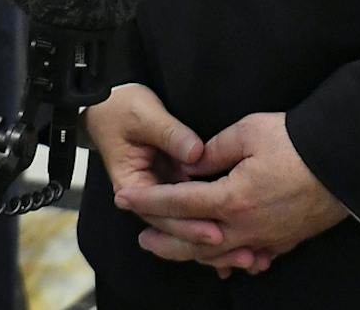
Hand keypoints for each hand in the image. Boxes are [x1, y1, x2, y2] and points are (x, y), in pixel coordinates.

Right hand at [86, 85, 231, 254]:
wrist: (109, 103)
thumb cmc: (122, 108)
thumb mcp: (144, 116)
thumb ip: (171, 134)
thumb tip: (197, 154)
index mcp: (131, 185)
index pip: (161, 215)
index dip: (189, 226)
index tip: (215, 233)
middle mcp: (147, 196)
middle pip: (178, 227)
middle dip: (209, 242)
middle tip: (243, 254)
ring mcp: (163, 191)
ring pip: (189, 223)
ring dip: (216, 242)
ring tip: (249, 256)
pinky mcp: (176, 184)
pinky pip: (196, 209)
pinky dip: (216, 222)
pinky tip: (243, 243)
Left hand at [119, 112, 345, 272]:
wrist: (344, 161)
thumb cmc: (297, 141)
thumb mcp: (248, 131)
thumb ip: (214, 150)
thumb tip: (192, 164)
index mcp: (231, 198)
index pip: (179, 202)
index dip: (149, 201)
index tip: (125, 199)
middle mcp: (245, 227)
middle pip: (193, 241)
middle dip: (163, 239)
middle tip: (141, 236)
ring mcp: (266, 239)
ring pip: (218, 255)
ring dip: (190, 253)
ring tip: (172, 248)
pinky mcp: (284, 241)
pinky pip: (248, 258)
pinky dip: (228, 259)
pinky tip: (220, 258)